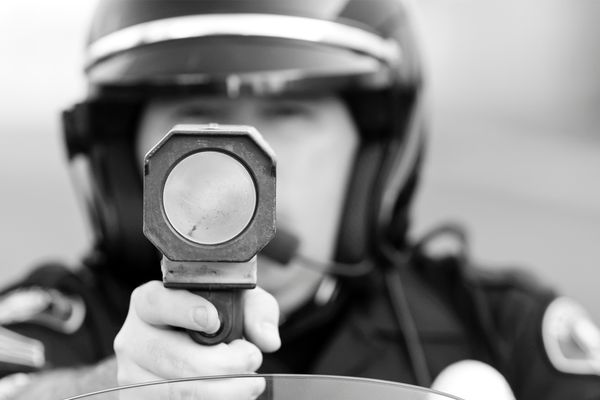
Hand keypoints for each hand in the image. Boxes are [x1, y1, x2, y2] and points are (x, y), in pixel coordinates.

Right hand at [114, 281, 279, 398]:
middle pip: (173, 358)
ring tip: (250, 383)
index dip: (185, 311)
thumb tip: (266, 339)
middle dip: (224, 364)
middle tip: (252, 359)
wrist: (196, 350)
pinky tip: (231, 396)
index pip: (156, 303)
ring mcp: (132, 377)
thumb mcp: (238, 302)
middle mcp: (133, 339)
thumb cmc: (216, 319)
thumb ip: (256, 310)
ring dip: (224, 392)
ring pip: (177, 392)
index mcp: (148, 303)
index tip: (214, 321)